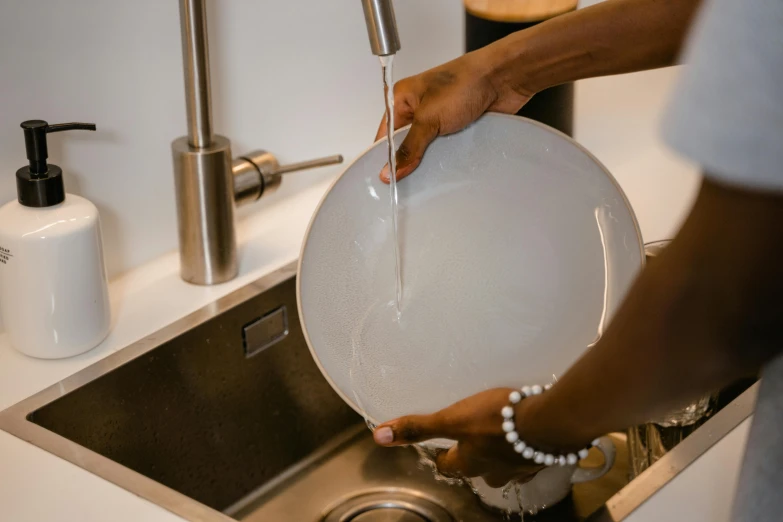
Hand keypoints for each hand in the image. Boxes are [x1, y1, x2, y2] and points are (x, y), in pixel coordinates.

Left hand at [372, 388, 543, 486]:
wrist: (551, 420)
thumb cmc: (499, 420)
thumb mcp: (453, 419)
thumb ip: (418, 427)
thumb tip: (380, 436)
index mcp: (470, 464)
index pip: (447, 467)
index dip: (441, 455)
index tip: (438, 445)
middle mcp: (494, 472)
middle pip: (476, 468)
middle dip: (471, 454)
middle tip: (469, 434)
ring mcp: (520, 466)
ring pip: (503, 463)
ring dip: (498, 450)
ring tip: (498, 430)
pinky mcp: (542, 455)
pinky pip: (527, 454)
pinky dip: (523, 444)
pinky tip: (527, 431)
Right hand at [375, 47, 530, 183]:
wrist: (504, 78)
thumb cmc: (465, 84)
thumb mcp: (428, 118)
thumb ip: (409, 147)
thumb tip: (389, 170)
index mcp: (403, 98)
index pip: (385, 134)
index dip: (384, 157)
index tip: (387, 180)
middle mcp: (419, 108)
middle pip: (405, 144)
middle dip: (408, 161)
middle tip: (407, 183)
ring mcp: (439, 118)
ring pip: (427, 149)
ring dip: (430, 161)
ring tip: (428, 177)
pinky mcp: (457, 127)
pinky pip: (445, 149)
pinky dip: (447, 158)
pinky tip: (446, 169)